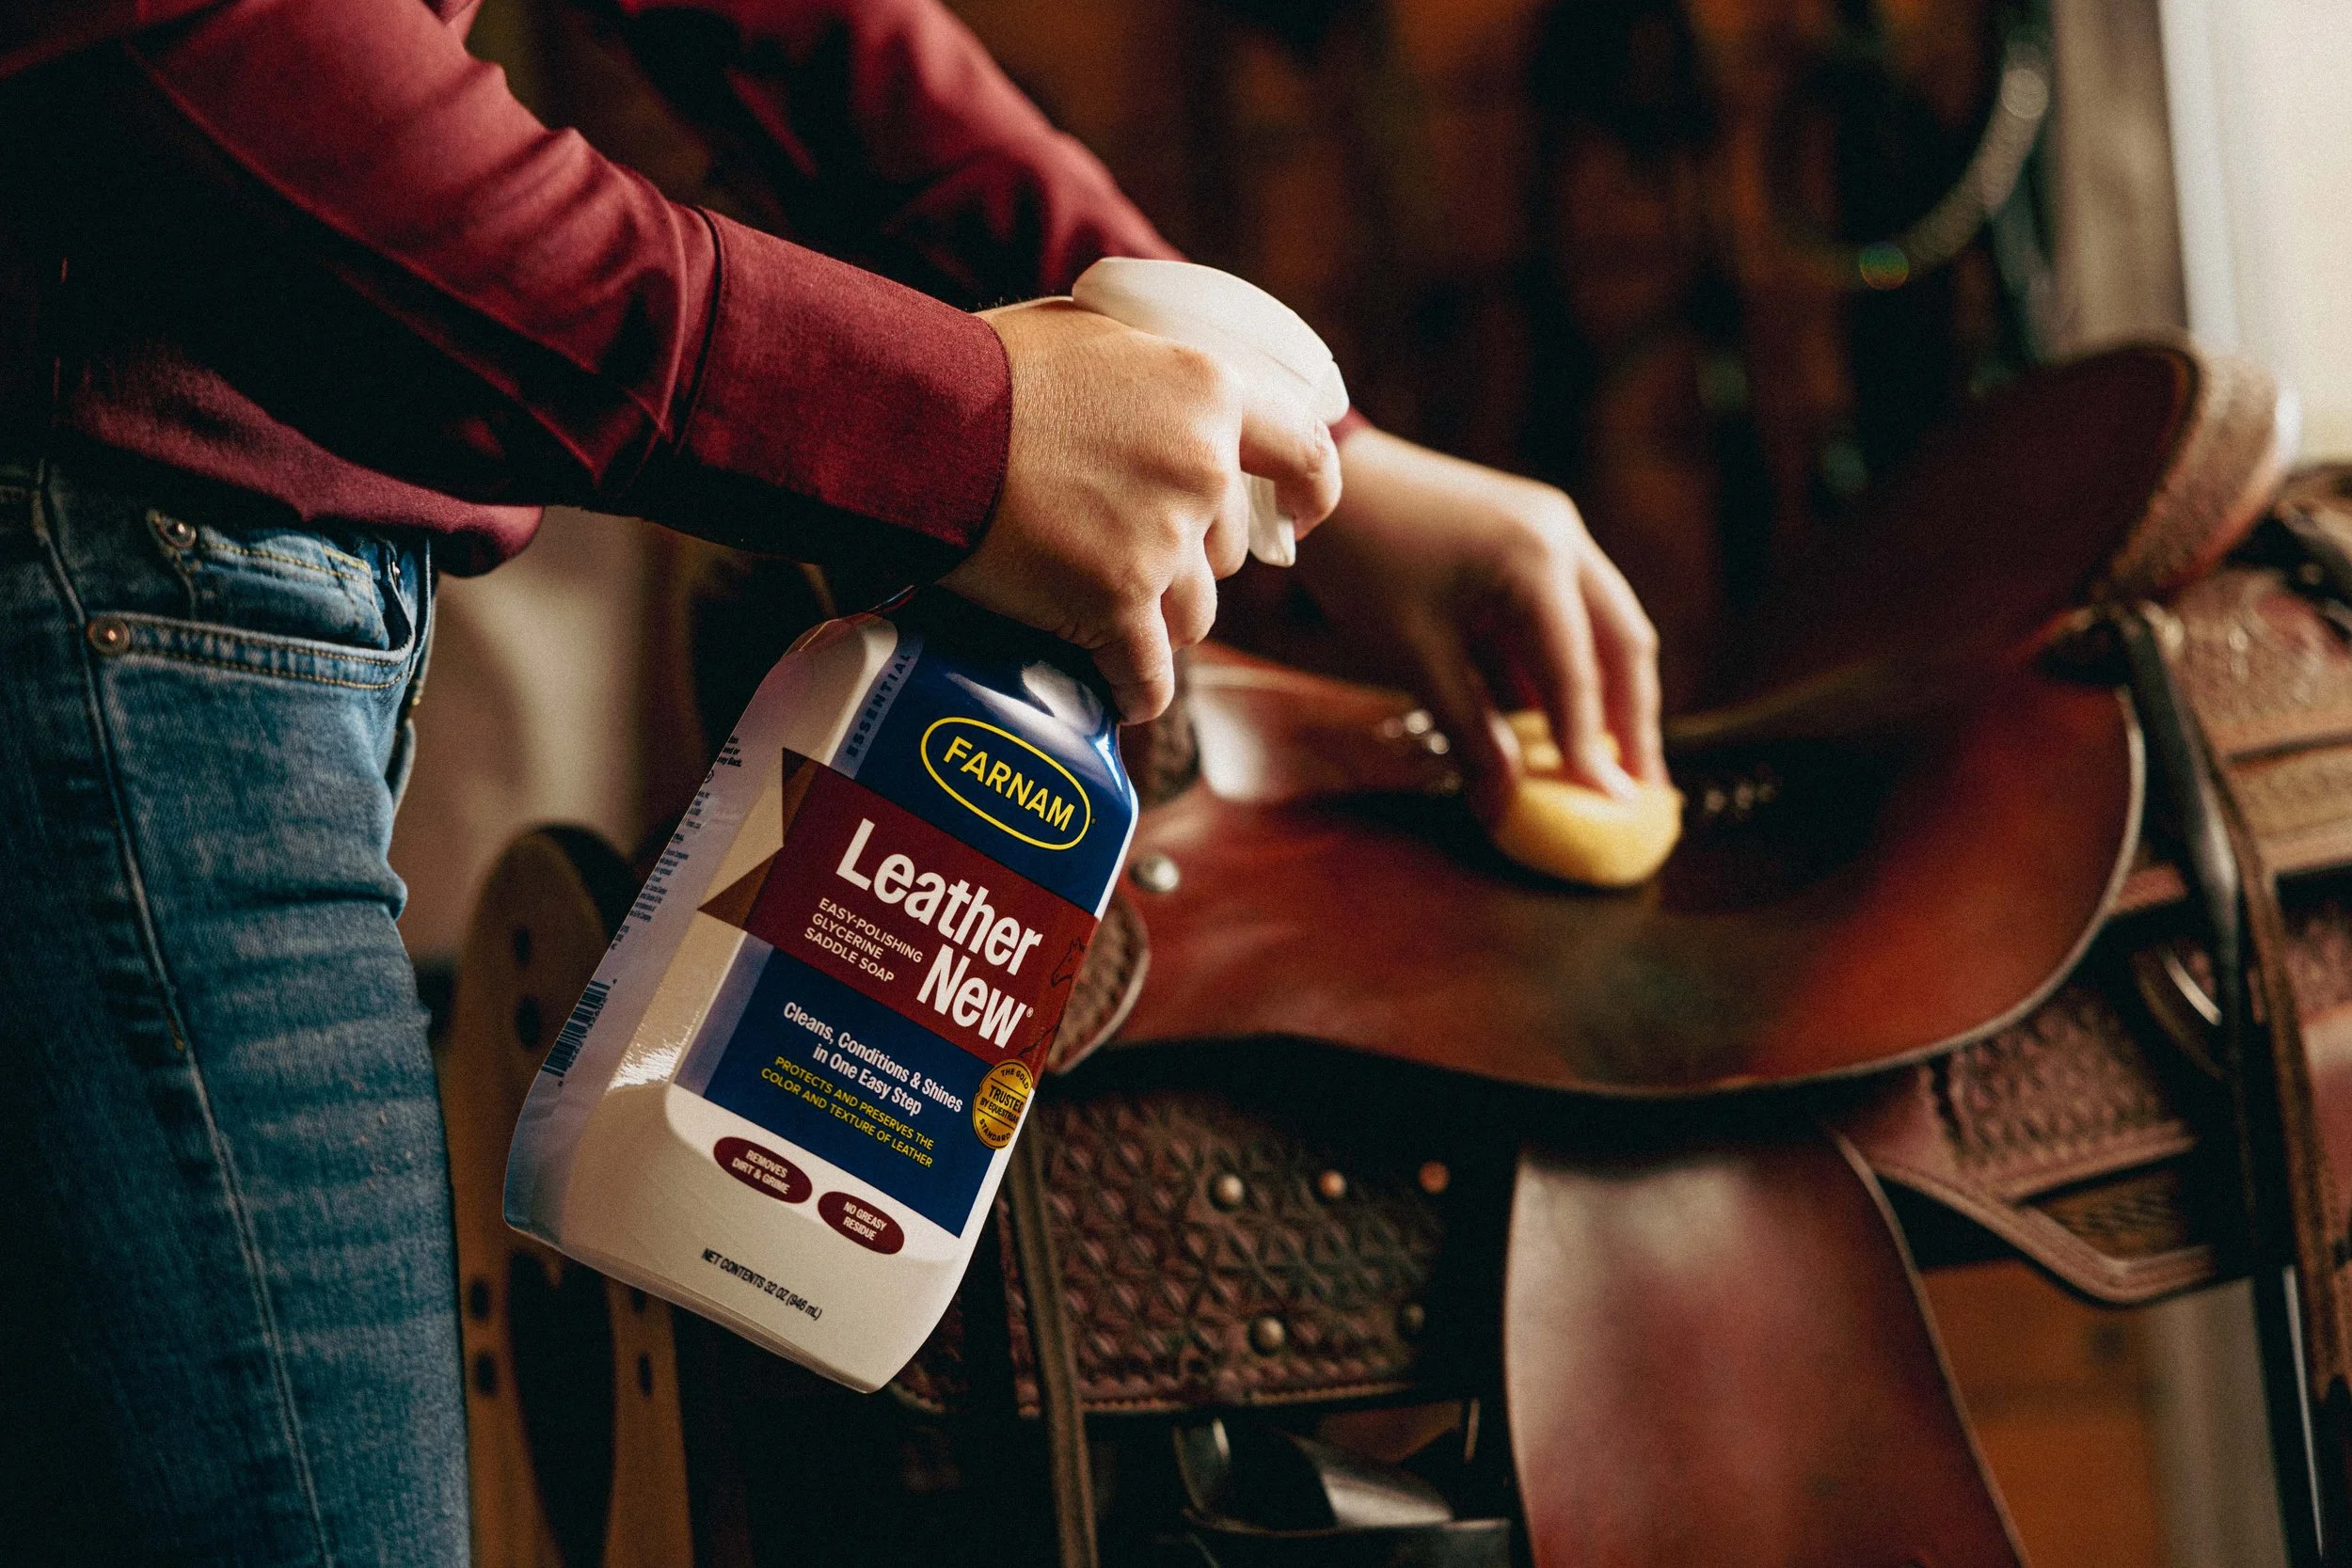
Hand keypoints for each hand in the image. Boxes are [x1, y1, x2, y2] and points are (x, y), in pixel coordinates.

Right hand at [942, 299, 1341, 720]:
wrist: (919, 422)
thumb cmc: (986, 369)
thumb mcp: (1093, 331)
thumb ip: (1148, 369)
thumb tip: (1158, 386)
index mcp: (1209, 393)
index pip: (1305, 454)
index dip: (1311, 496)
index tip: (1300, 523)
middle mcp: (1202, 469)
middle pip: (1226, 553)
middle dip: (1187, 563)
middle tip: (1125, 556)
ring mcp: (1162, 540)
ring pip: (1192, 618)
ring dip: (1155, 623)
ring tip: (1100, 615)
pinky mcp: (1115, 602)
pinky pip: (1147, 674)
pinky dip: (1134, 692)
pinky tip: (1119, 696)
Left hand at [1291, 429, 1663, 820]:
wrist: (1324, 485)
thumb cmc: (1361, 562)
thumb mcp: (1413, 656)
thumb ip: (1469, 730)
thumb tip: (1506, 804)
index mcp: (1536, 560)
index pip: (1579, 672)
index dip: (1593, 745)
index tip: (1611, 805)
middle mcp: (1562, 538)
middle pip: (1623, 643)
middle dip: (1633, 722)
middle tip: (1644, 793)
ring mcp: (1553, 534)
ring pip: (1604, 629)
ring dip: (1608, 697)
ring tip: (1616, 768)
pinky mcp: (1532, 542)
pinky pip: (1568, 615)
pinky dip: (1569, 670)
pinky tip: (1566, 724)